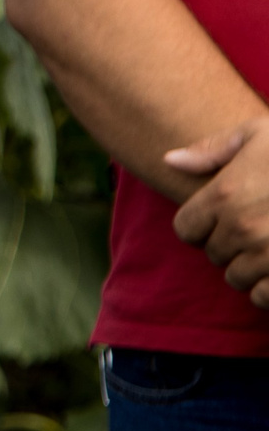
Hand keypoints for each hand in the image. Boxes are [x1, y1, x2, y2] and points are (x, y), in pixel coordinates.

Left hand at [167, 118, 268, 307]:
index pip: (186, 229)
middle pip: (214, 254)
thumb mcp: (261, 133)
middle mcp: (244, 228)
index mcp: (226, 195)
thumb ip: (214, 150)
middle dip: (230, 244)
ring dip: (251, 266)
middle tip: (259, 226)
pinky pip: (265, 297)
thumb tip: (170, 160)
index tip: (222, 216)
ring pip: (238, 278)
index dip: (202, 224)